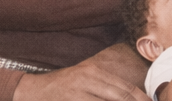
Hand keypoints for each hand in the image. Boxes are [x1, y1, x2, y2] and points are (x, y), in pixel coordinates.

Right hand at [12, 59, 148, 100]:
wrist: (30, 92)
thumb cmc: (62, 88)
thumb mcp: (85, 81)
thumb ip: (106, 89)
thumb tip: (132, 99)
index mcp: (94, 72)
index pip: (125, 90)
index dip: (142, 100)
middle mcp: (87, 80)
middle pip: (120, 98)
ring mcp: (77, 94)